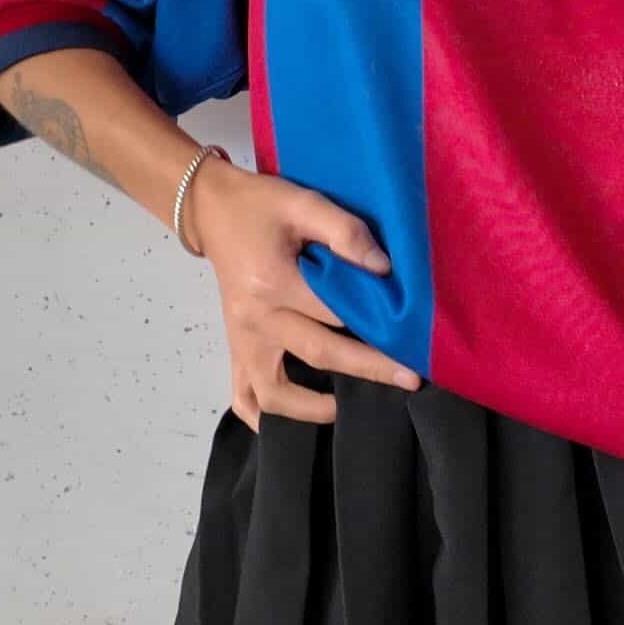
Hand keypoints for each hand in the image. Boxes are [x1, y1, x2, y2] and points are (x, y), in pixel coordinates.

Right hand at [185, 156, 421, 428]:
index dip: (375, 321)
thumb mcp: (303, 202)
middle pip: (319, 354)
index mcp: (272, 283)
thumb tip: (383, 268)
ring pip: (274, 394)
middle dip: (369, 368)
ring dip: (312, 410)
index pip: (334, 312)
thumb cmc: (261, 205)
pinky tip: (293, 423)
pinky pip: (244, 396)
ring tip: (348, 407)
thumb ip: (344, 232)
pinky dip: (264, 417)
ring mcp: (241, 340)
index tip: (411, 331)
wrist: (212, 210)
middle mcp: (256, 319)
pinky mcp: (235, 347)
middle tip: (410, 378)